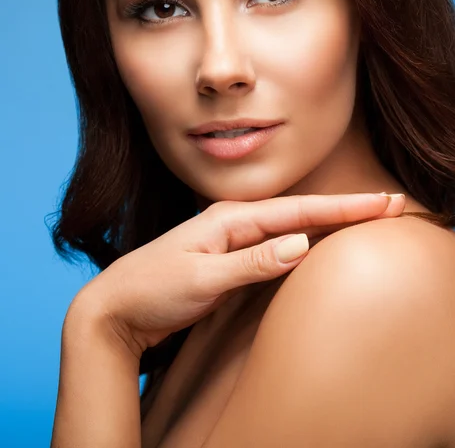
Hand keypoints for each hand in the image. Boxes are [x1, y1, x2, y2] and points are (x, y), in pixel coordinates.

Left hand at [73, 193, 403, 358]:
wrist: (114, 309)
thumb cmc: (152, 291)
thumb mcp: (201, 278)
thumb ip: (251, 262)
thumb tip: (301, 242)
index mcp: (229, 219)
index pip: (298, 211)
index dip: (343, 208)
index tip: (382, 202)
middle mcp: (233, 223)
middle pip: (299, 212)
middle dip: (344, 209)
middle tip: (388, 204)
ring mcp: (231, 240)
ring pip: (289, 226)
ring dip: (326, 222)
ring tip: (362, 216)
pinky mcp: (229, 258)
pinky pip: (275, 244)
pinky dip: (302, 239)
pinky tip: (314, 241)